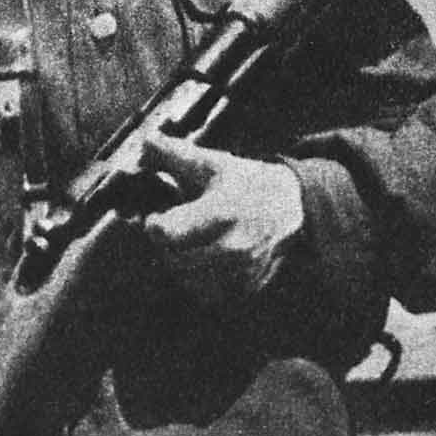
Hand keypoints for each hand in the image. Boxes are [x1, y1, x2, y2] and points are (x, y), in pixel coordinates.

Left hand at [138, 135, 303, 304]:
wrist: (292, 208)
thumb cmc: (245, 183)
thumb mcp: (211, 163)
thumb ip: (172, 153)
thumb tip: (143, 141)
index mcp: (221, 213)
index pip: (165, 233)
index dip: (154, 224)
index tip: (158, 216)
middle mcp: (233, 247)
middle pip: (172, 259)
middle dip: (165, 244)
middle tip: (172, 230)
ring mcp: (242, 272)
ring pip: (186, 279)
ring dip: (179, 263)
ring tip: (187, 244)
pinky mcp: (247, 288)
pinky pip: (207, 294)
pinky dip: (198, 280)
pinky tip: (203, 260)